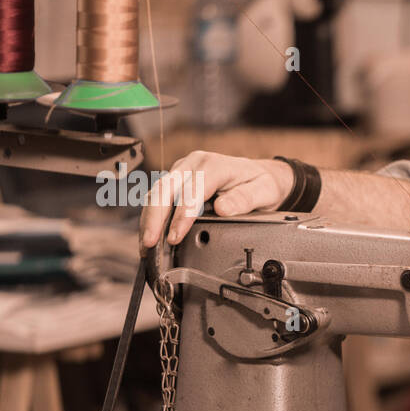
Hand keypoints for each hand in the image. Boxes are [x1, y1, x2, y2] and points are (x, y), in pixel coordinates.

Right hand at [139, 151, 293, 250]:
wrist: (259, 173)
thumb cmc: (261, 182)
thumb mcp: (264, 191)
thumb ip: (244, 199)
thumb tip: (223, 208)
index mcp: (213, 165)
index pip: (191, 191)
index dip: (181, 216)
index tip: (176, 237)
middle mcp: (193, 164)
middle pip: (165, 189)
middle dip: (154, 218)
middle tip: (149, 243)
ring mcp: (182, 171)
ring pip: (156, 193)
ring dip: (148, 220)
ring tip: (144, 245)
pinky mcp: (177, 180)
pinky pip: (158, 197)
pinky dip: (151, 217)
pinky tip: (149, 235)